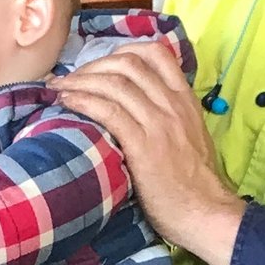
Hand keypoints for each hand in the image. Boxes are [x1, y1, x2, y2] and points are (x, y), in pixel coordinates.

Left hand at [56, 46, 246, 264]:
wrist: (205, 213)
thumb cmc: (195, 183)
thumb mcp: (191, 136)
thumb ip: (171, 116)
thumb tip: (140, 107)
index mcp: (184, 100)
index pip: (156, 53)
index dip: (122, 51)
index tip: (101, 65)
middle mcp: (172, 105)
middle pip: (128, 63)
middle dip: (93, 65)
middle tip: (71, 79)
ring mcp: (158, 123)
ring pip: (114, 83)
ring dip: (80, 81)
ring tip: (58, 89)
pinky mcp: (143, 146)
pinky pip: (108, 111)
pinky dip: (83, 101)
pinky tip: (66, 104)